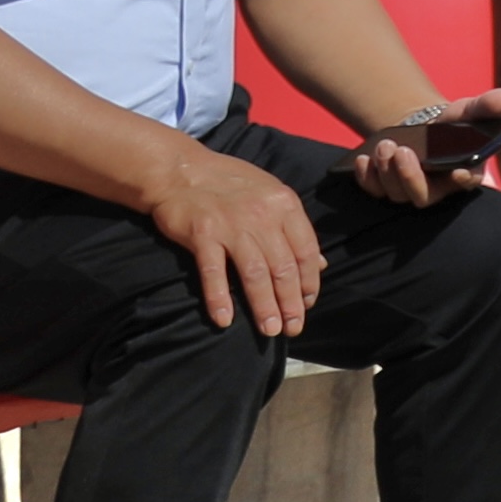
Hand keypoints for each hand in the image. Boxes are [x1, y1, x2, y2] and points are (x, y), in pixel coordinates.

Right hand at [144, 142, 326, 335]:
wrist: (180, 171)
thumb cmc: (231, 184)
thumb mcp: (272, 195)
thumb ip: (295, 228)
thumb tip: (320, 263)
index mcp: (285, 205)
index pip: (306, 251)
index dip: (309, 282)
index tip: (307, 304)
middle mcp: (262, 216)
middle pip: (283, 267)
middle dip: (291, 302)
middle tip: (293, 328)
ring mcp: (232, 226)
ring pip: (254, 274)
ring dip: (264, 306)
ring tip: (270, 330)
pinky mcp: (202, 235)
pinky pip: (213, 273)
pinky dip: (219, 298)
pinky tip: (224, 320)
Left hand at [356, 87, 500, 208]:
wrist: (424, 128)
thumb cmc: (453, 123)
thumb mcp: (470, 110)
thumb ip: (488, 105)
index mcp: (466, 172)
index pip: (468, 182)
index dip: (464, 179)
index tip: (458, 172)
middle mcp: (438, 189)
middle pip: (423, 196)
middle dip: (409, 176)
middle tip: (402, 150)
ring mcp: (411, 191)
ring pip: (396, 194)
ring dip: (387, 172)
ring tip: (384, 145)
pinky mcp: (387, 189)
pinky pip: (375, 191)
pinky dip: (367, 178)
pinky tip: (364, 158)